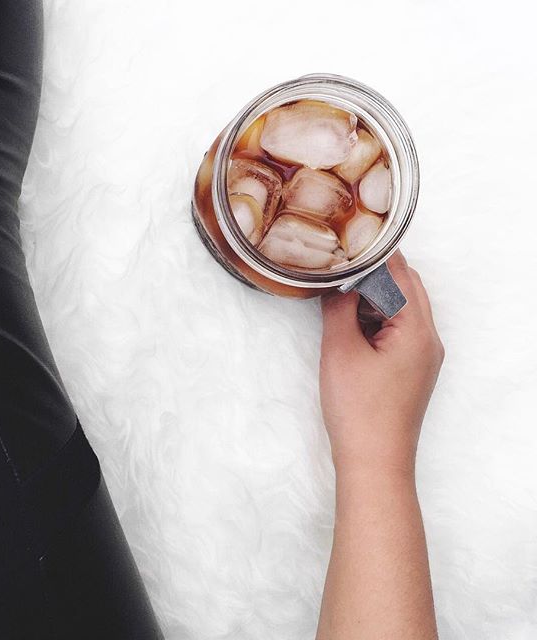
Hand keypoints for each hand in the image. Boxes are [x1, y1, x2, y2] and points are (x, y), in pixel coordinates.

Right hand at [319, 251, 443, 476]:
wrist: (374, 461)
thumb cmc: (358, 407)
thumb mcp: (340, 349)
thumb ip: (340, 307)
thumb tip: (338, 281)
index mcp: (417, 329)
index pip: (402, 274)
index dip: (377, 254)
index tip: (352, 238)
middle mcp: (429, 339)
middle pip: (408, 290)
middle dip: (376, 274)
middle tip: (342, 263)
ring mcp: (423, 357)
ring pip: (403, 311)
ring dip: (376, 297)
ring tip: (342, 291)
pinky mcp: (413, 371)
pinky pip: (399, 332)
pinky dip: (378, 319)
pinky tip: (353, 322)